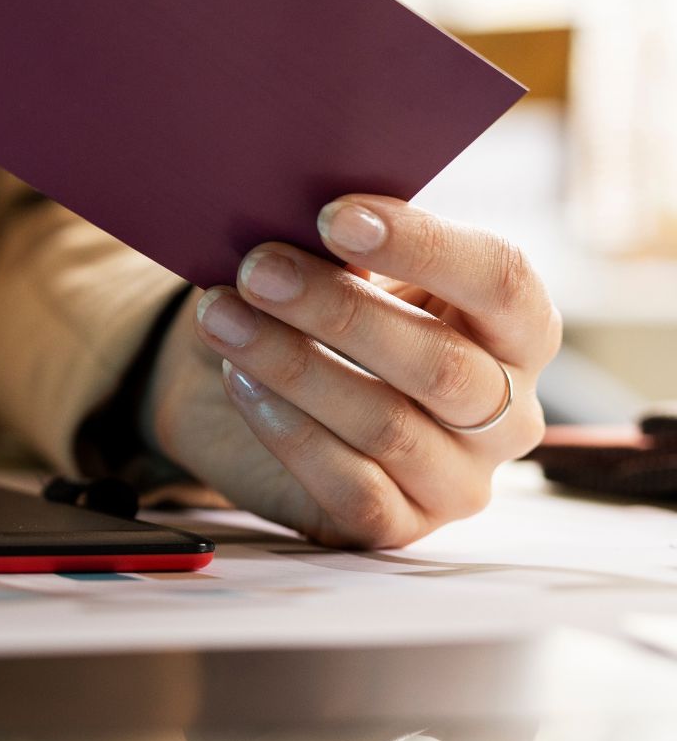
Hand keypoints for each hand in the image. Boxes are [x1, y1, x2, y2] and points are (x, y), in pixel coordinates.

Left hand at [143, 195, 559, 546]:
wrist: (242, 394)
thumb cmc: (311, 319)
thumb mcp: (335, 272)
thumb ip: (345, 251)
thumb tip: (315, 227)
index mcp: (516, 328)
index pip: (500, 281)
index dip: (421, 245)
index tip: (334, 214)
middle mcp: (509, 411)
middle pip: (440, 363)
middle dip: (338, 310)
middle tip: (257, 268)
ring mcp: (461, 479)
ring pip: (387, 424)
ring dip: (293, 365)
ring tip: (223, 318)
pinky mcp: (399, 526)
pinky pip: (351, 485)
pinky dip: (288, 430)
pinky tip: (241, 383)